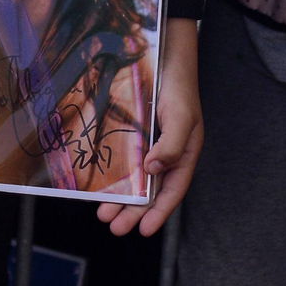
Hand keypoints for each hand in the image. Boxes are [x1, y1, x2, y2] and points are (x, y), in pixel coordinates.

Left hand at [98, 19, 200, 235]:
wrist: (166, 55)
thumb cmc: (179, 87)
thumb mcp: (182, 118)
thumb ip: (171, 146)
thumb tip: (154, 170)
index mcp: (184, 154)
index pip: (172, 190)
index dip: (160, 212)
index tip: (144, 230)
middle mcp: (166, 153)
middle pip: (151, 190)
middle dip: (134, 211)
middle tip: (114, 226)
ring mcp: (149, 144)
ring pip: (135, 178)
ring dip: (121, 197)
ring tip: (103, 212)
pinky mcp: (134, 133)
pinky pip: (124, 159)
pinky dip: (116, 174)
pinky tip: (101, 184)